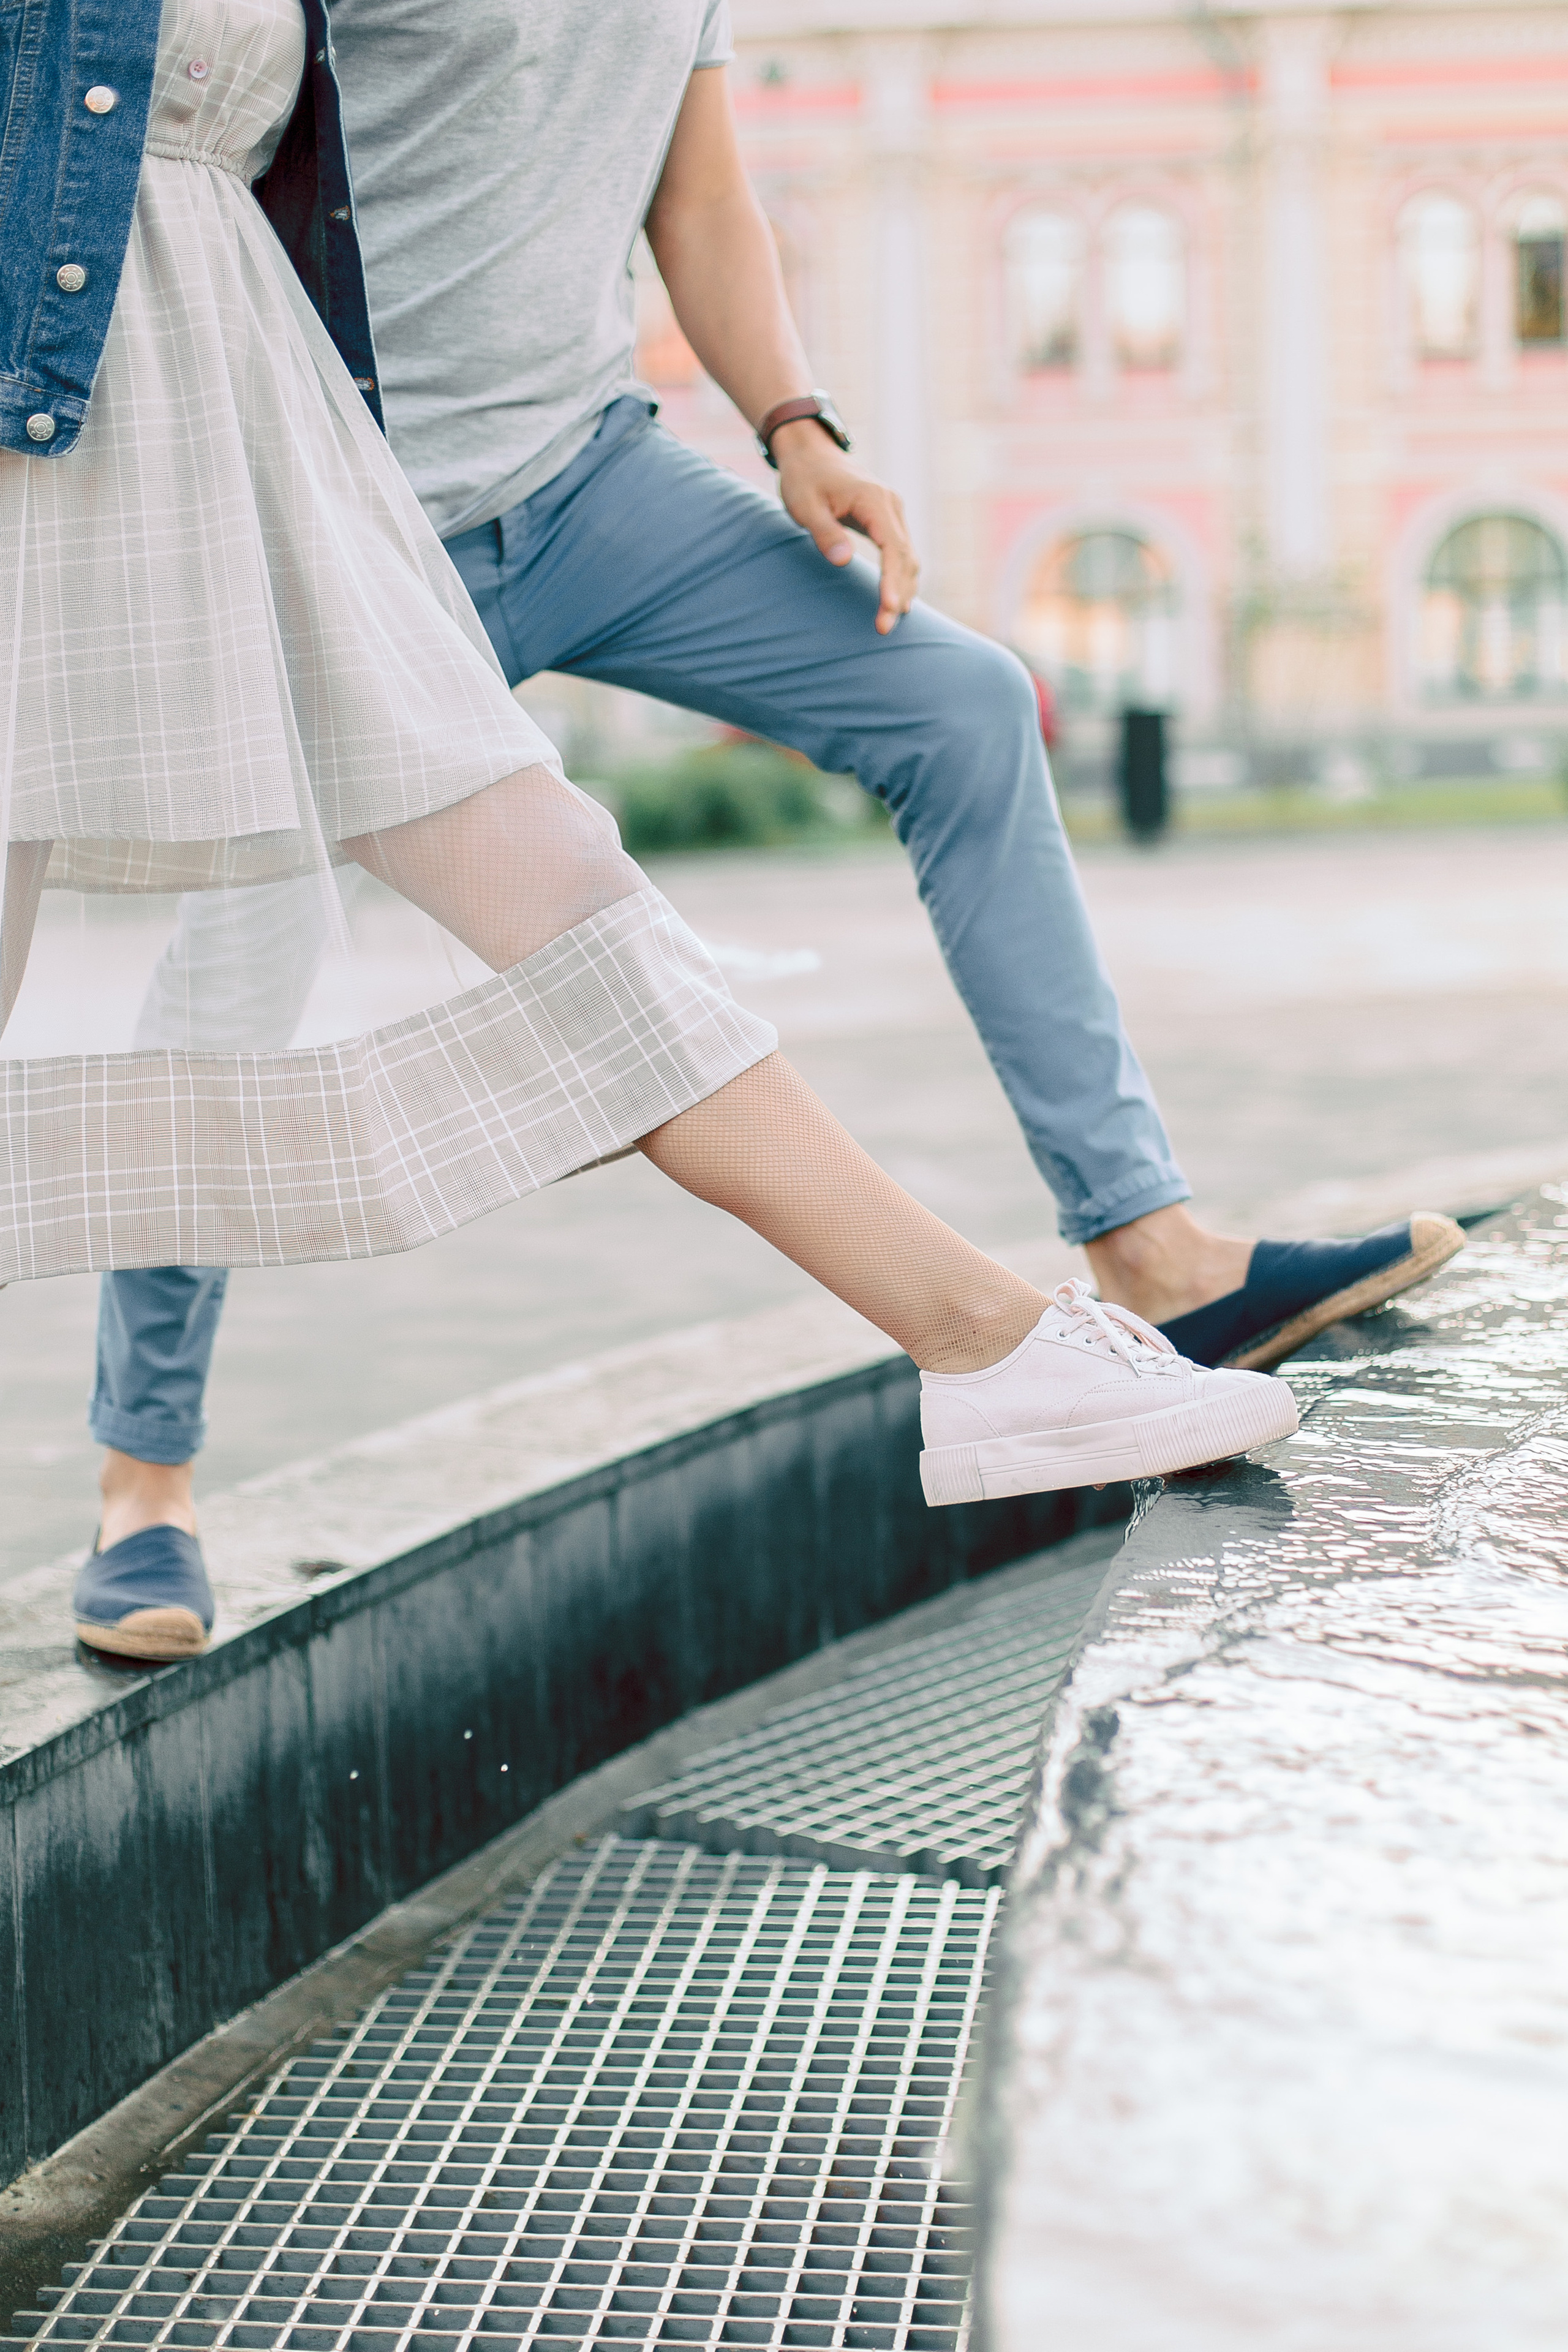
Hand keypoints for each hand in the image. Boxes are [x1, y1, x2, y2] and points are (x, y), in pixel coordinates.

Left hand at [772, 420, 919, 635]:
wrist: (810, 453)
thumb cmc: (804, 479)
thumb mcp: (804, 505)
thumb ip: (824, 532)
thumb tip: (844, 561)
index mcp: (874, 500)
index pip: (893, 547)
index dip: (892, 580)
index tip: (889, 608)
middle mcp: (891, 505)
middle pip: (905, 557)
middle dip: (897, 594)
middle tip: (882, 628)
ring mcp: (892, 512)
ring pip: (908, 558)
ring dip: (902, 590)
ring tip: (887, 622)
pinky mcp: (887, 520)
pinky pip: (901, 553)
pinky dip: (900, 578)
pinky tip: (894, 601)